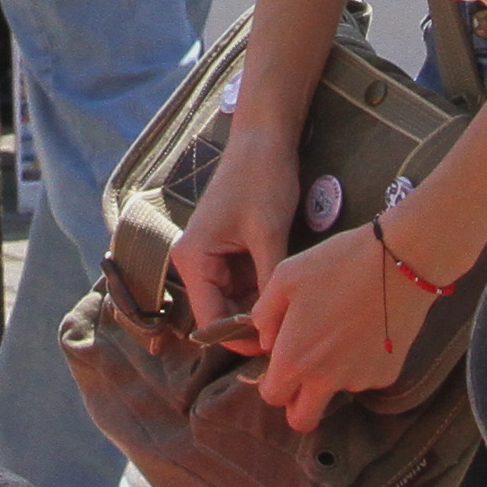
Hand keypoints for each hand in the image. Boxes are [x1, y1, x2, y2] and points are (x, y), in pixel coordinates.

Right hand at [172, 130, 301, 344]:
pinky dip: (264, 289)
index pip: (211, 319)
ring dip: (260, 308)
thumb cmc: (261, 179)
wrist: (264, 139)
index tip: (276, 347)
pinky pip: (244, 283)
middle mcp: (195, 262)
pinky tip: (288, 293)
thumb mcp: (268, 234)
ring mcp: (211, 257)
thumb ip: (268, 282)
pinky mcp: (227, 251)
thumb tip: (273, 328)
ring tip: (294, 315)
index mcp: (193, 259)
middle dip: (252, 325)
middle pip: (221, 312)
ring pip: (235, 300)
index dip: (240, 339)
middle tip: (291, 335)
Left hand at [247, 219, 423, 432]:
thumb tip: (265, 342)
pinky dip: (359, 363)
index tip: (279, 363)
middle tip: (302, 373)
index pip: (272, 397)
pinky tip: (365, 329)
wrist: (399, 262)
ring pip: (335, 394)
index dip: (271, 382)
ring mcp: (359, 380)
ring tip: (340, 331)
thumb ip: (264, 315)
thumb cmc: (336, 264)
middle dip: (297, 404)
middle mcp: (325, 379)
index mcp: (294, 359)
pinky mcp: (387, 374)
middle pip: (303, 419)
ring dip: (331, 376)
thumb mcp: (285, 277)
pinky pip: (364, 377)